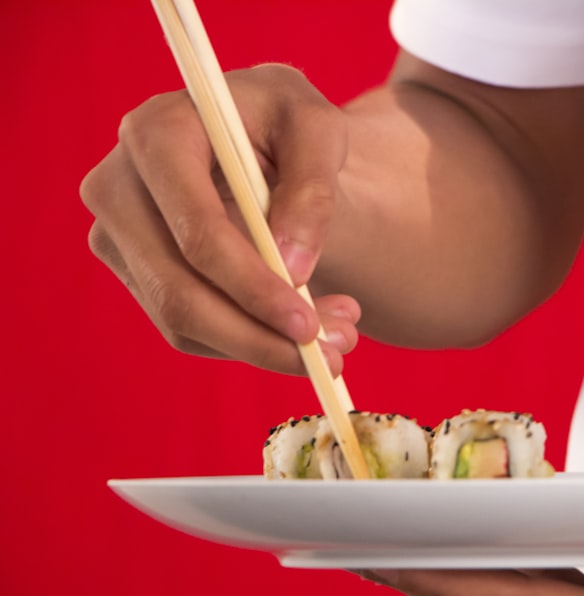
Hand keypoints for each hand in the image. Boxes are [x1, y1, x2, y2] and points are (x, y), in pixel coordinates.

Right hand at [80, 64, 358, 374]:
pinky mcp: (134, 270)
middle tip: (331, 355)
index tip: (309, 326)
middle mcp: (119, 186)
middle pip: (179, 291)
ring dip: (260, 346)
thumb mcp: (318, 130)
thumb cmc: (287, 122)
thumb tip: (293, 268)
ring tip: (335, 342)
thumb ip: (312, 191)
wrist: (259, 133)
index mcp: (158, 134)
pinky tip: (297, 331)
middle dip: (259, 336)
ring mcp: (118, 234)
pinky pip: (186, 329)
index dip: (252, 287)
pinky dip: (245, 341)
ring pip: (181, 321)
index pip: (197, 232)